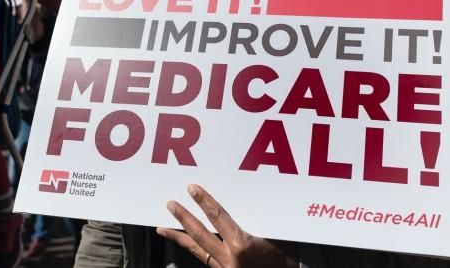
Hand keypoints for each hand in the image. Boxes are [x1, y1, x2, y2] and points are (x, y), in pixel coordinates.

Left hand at [157, 184, 298, 267]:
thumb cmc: (287, 258)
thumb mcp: (274, 235)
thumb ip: (256, 220)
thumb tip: (242, 198)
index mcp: (241, 245)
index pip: (217, 218)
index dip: (204, 202)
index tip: (192, 189)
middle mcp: (228, 258)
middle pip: (199, 235)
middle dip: (183, 219)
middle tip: (170, 204)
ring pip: (196, 250)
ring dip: (179, 237)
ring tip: (162, 228)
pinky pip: (204, 259)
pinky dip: (192, 250)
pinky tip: (185, 243)